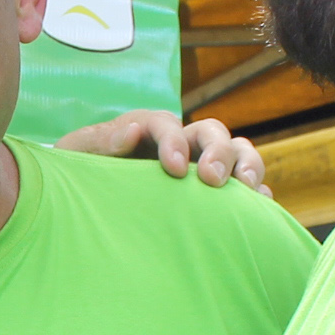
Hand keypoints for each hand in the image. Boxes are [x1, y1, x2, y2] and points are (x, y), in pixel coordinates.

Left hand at [56, 110, 269, 194]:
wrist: (85, 210)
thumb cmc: (81, 177)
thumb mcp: (77, 157)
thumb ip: (100, 142)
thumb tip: (132, 132)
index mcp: (149, 129)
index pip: (167, 123)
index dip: (173, 140)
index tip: (172, 167)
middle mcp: (182, 143)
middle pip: (212, 133)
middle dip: (217, 152)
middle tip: (210, 179)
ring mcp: (202, 168)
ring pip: (237, 153)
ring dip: (246, 166)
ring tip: (245, 189)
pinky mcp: (216, 195)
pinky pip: (246, 189)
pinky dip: (255, 195)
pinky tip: (257, 208)